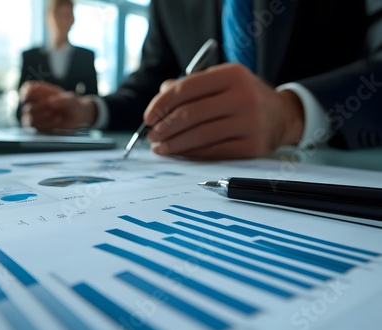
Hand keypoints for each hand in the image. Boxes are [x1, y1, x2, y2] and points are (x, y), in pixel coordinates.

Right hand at [19, 81, 96, 131]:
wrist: (79, 116)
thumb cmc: (73, 104)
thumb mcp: (71, 99)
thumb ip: (62, 99)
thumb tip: (50, 102)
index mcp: (41, 92)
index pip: (27, 89)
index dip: (25, 93)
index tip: (31, 98)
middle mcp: (37, 103)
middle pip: (27, 108)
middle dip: (38, 110)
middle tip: (50, 109)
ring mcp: (37, 115)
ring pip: (28, 119)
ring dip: (41, 119)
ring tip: (55, 116)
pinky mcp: (40, 125)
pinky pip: (35, 128)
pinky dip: (45, 125)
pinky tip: (56, 121)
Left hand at [143, 63, 304, 159]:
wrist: (282, 116)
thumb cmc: (243, 97)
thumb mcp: (222, 82)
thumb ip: (191, 86)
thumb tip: (160, 99)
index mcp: (232, 74)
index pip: (186, 88)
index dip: (161, 104)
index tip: (148, 117)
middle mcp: (243, 96)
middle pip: (190, 114)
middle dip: (164, 127)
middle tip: (152, 136)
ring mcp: (250, 122)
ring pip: (199, 136)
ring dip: (173, 144)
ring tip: (160, 147)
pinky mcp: (252, 146)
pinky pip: (212, 152)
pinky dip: (191, 154)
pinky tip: (179, 153)